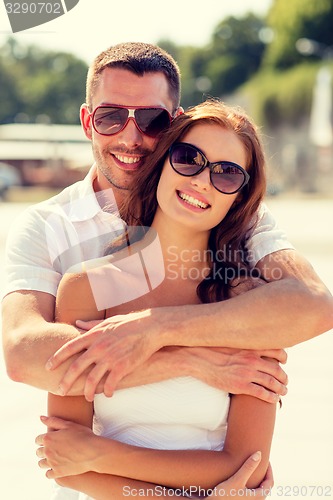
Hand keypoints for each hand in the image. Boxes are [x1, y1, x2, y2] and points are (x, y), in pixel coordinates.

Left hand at [35, 416, 99, 477]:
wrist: (93, 451)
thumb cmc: (83, 436)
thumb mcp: (68, 425)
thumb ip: (53, 421)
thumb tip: (41, 417)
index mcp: (48, 438)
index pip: (38, 439)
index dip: (43, 439)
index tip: (49, 440)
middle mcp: (47, 451)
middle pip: (38, 452)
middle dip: (44, 449)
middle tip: (53, 448)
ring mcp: (52, 463)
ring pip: (41, 464)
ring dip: (45, 460)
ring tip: (53, 458)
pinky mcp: (58, 472)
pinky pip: (48, 474)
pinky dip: (51, 471)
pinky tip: (57, 467)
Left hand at [46, 311, 160, 400]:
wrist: (151, 327)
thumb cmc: (130, 322)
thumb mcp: (108, 321)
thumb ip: (91, 325)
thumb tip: (77, 323)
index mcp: (94, 335)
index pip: (69, 348)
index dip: (56, 358)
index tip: (48, 367)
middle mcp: (99, 347)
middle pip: (76, 367)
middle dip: (66, 381)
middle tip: (59, 391)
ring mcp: (110, 358)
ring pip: (91, 380)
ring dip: (86, 391)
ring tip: (86, 397)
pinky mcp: (122, 367)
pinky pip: (109, 384)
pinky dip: (106, 391)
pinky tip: (107, 394)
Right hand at [184, 346, 287, 403]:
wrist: (197, 358)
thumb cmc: (211, 349)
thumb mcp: (230, 341)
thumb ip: (242, 344)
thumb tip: (246, 344)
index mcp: (250, 347)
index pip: (276, 350)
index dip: (283, 358)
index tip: (283, 362)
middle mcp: (252, 359)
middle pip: (277, 369)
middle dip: (284, 377)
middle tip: (285, 382)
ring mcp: (247, 373)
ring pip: (273, 383)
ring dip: (281, 389)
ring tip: (283, 392)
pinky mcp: (241, 386)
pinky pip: (263, 393)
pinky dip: (271, 397)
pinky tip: (273, 399)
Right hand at [206, 452, 272, 497]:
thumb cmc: (224, 496)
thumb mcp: (237, 479)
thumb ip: (248, 467)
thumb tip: (259, 454)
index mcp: (258, 498)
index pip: (270, 482)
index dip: (270, 470)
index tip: (265, 459)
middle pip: (265, 487)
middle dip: (263, 474)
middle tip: (259, 462)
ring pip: (258, 490)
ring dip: (257, 478)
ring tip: (251, 468)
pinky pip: (251, 492)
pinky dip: (251, 483)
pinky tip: (242, 477)